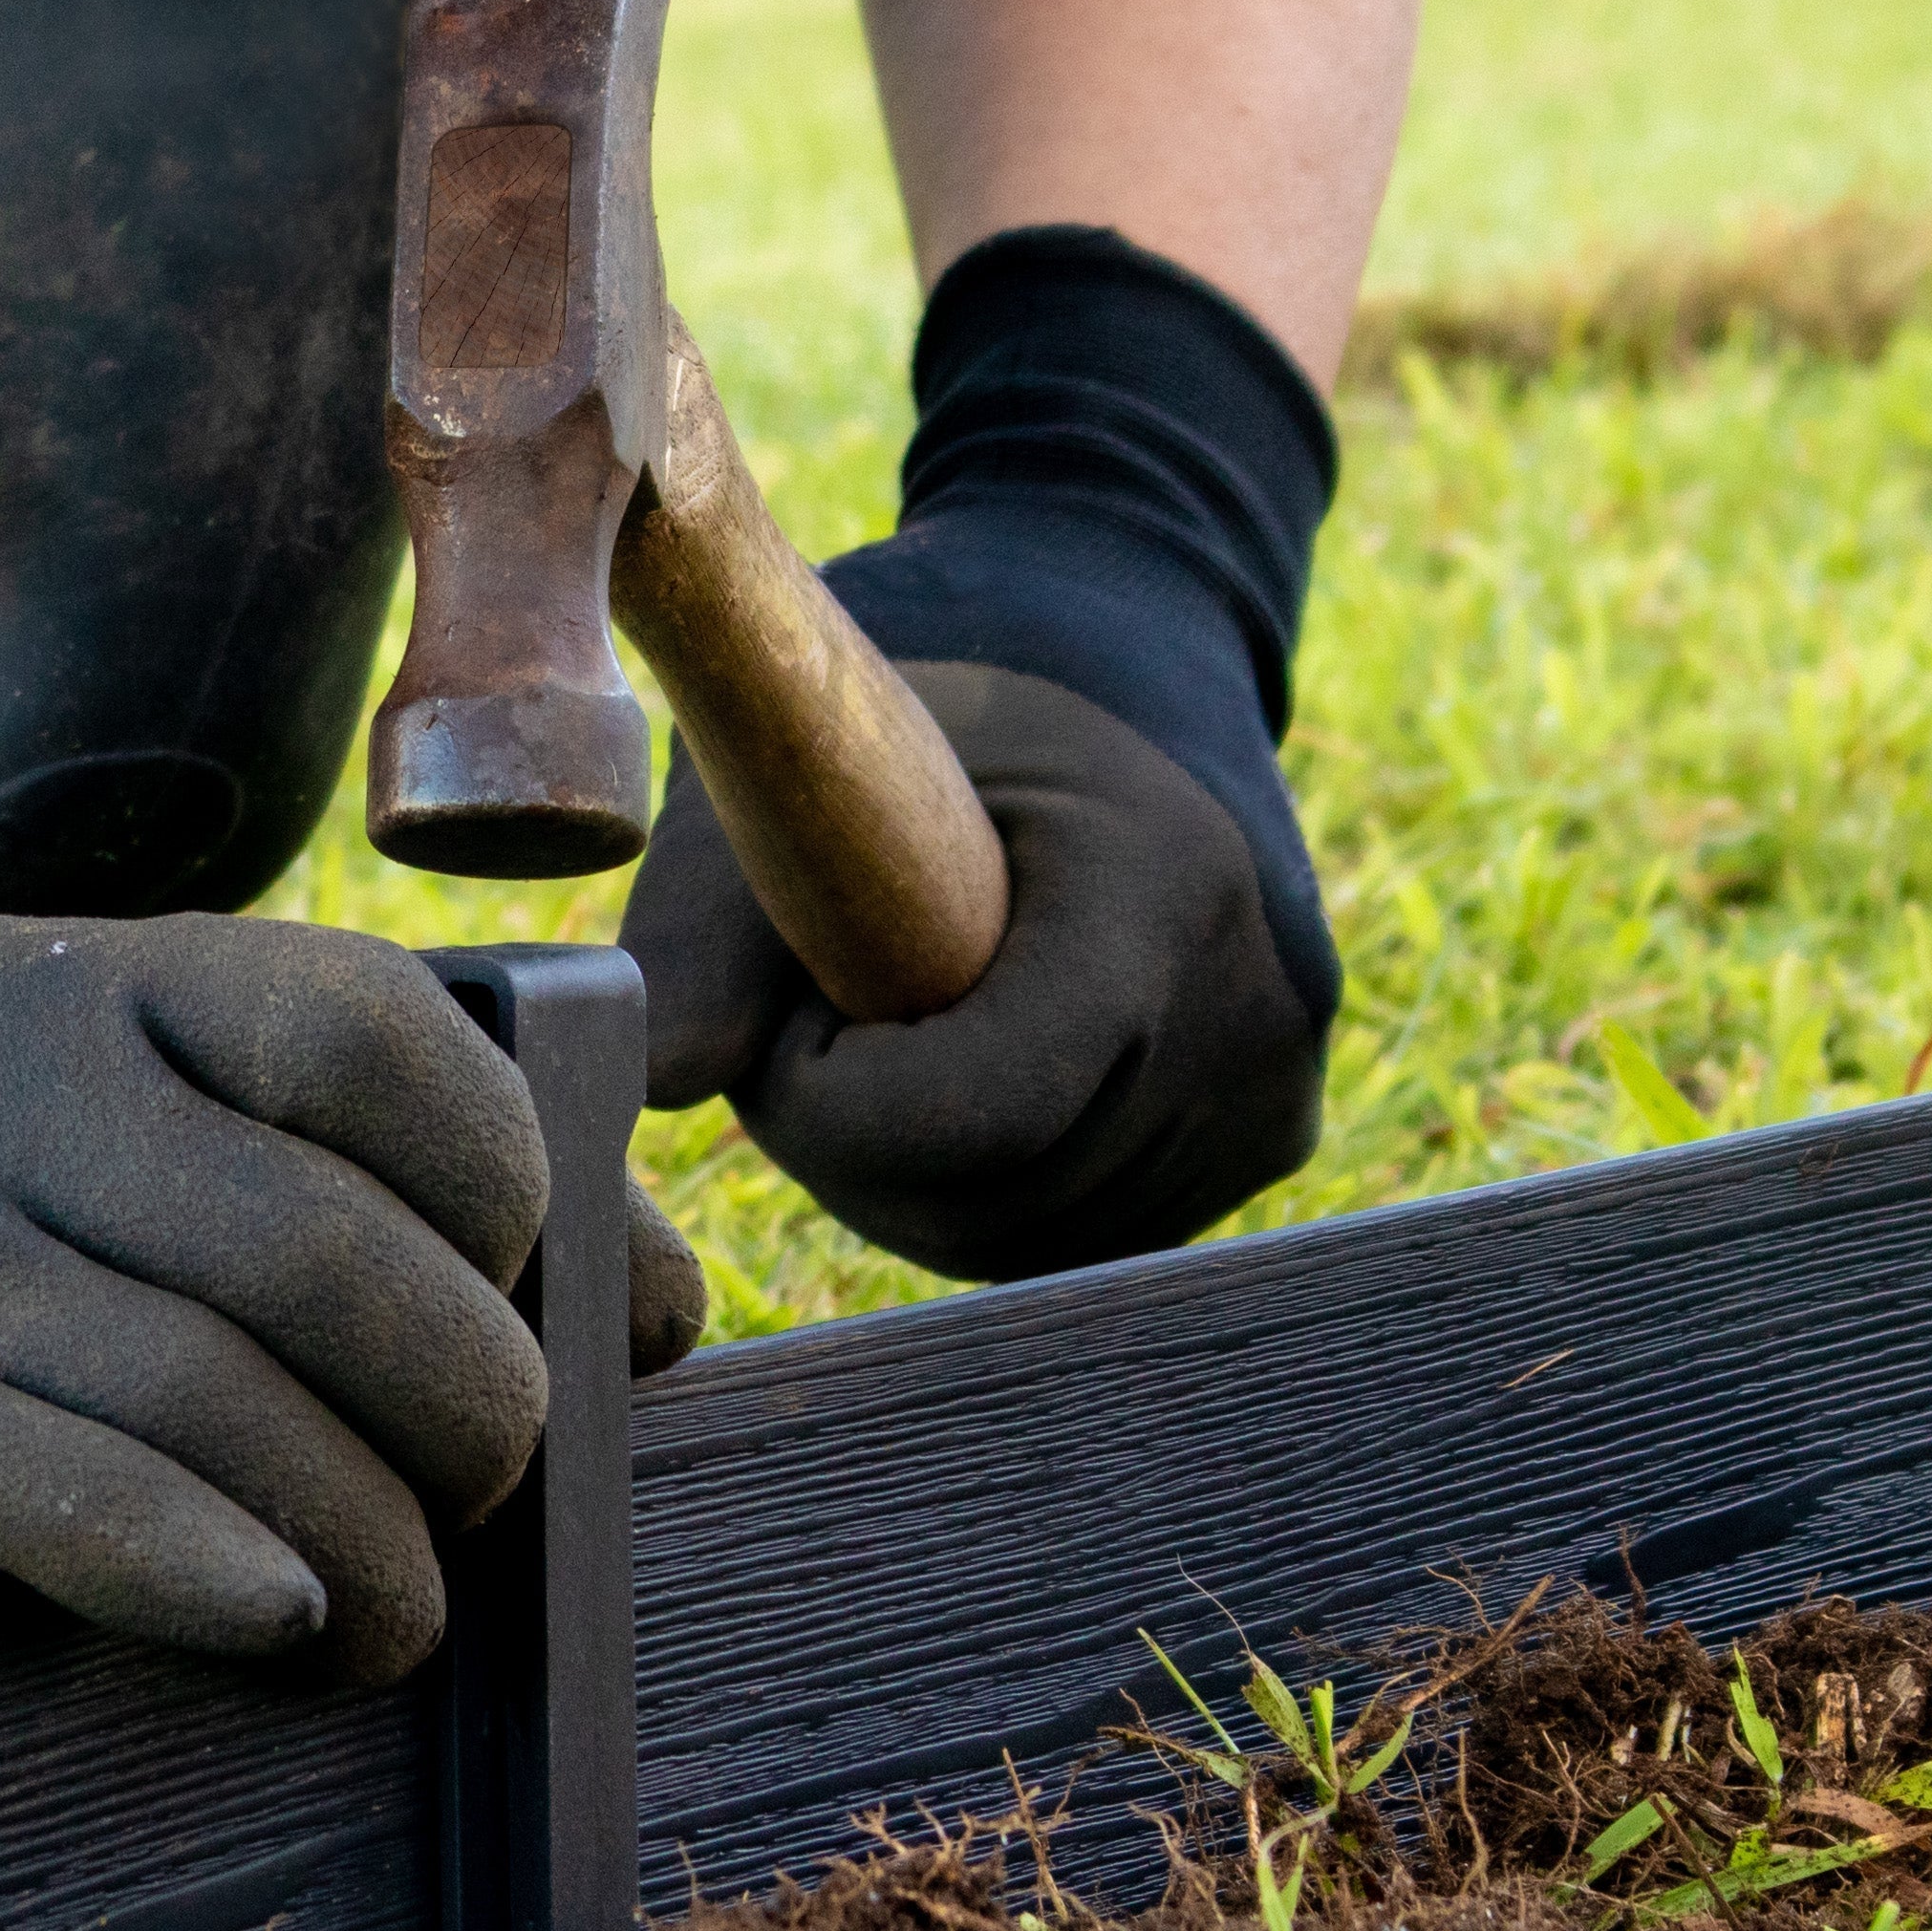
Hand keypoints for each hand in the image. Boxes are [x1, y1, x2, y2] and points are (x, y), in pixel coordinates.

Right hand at [0, 915, 547, 1682]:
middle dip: (465, 1409)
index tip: (579, 1322)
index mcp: (104, 984)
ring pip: (201, 1388)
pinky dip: (185, 1562)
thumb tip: (652, 1316)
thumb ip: (366, 1183)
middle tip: (491, 1510)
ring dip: (361, 1536)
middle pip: (315, 1245)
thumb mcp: (139, 1140)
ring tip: (401, 1621)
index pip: (372, 1034)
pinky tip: (276, 1615)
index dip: (524, 1191)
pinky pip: (36, 1480)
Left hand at [625, 671, 1315, 1276]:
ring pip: (1023, 1240)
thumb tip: (655, 1082)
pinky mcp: (1272, 1141)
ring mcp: (1276, 1091)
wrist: (1106, 689)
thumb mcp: (796, 789)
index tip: (788, 1005)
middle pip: (987, 1197)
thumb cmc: (925, 740)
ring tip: (903, 1029)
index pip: (976, 1113)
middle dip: (856, 1139)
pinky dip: (985, 1186)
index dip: (830, 1097)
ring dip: (911, 1172)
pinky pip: (1077, 1235)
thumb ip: (709, 933)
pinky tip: (972, 1072)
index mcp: (1159, 893)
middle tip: (827, 1015)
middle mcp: (1253, 1013)